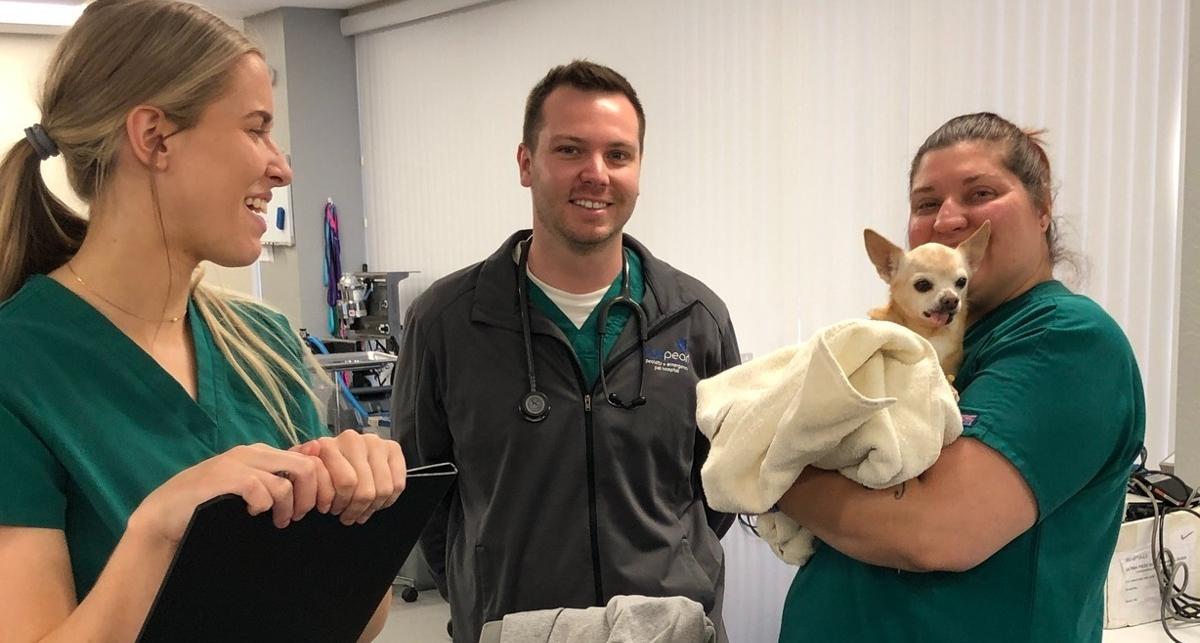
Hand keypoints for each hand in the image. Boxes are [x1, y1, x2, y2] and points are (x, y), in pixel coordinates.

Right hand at [129, 444, 332, 543]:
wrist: (165, 513)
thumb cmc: (209, 502)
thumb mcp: (251, 486)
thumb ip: (280, 472)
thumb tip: (314, 453)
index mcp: (262, 452)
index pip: (309, 460)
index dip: (320, 487)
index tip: (318, 509)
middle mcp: (252, 453)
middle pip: (305, 468)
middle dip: (309, 498)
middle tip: (297, 517)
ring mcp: (236, 463)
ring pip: (283, 483)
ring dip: (285, 508)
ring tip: (277, 521)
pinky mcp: (222, 478)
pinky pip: (259, 489)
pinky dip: (262, 505)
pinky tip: (253, 513)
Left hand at [292, 430, 406, 524]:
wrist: (338, 458)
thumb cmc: (319, 470)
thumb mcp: (303, 472)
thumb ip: (300, 463)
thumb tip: (312, 448)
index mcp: (329, 444)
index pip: (347, 483)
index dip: (339, 504)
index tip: (329, 510)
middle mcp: (354, 439)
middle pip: (365, 490)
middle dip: (355, 509)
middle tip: (345, 515)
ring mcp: (376, 443)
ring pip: (382, 489)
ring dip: (371, 507)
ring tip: (359, 511)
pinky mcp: (393, 449)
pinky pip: (397, 484)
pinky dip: (387, 500)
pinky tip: (375, 503)